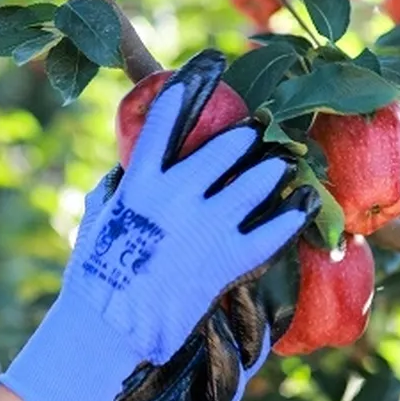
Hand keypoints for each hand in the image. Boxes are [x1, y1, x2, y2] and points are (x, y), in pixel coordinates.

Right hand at [0, 49, 314, 400]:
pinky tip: (306, 204)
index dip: (184, 92)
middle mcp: (177, 194)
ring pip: (254, 183)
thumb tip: (115, 180)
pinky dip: (293, 215)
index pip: (163, 123)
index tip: (203, 71)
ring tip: (284, 164)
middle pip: (222, 149)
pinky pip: (271, 231)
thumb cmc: (94, 282)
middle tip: (258, 135)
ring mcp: (206, 224)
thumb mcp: (93, 228)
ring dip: (272, 170)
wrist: (109, 329)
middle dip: (245, 139)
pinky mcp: (227, 257)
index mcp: (140, 183)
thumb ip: (108, 197)